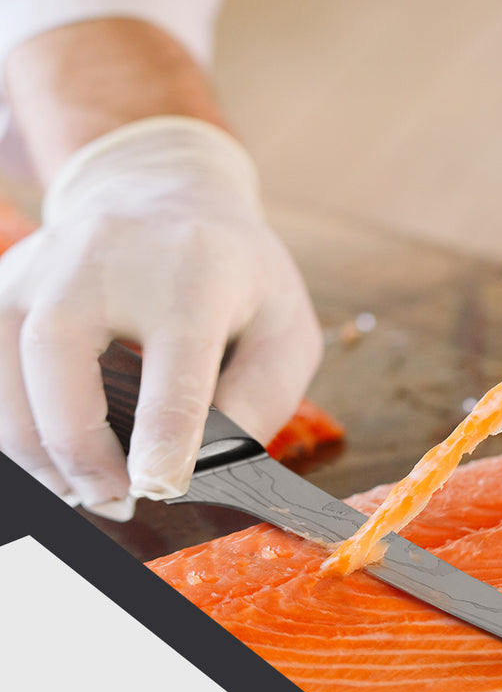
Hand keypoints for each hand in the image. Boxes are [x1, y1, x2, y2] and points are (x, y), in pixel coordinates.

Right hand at [0, 116, 321, 517]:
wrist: (166, 191)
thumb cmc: (236, 276)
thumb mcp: (284, 326)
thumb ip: (262, 397)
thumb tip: (202, 468)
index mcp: (195, 267)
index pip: (174, 353)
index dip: (164, 430)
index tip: (158, 485)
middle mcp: (105, 255)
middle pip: (58, 354)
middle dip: (79, 450)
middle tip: (117, 501)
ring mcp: (41, 265)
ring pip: (4, 373)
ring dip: (36, 451)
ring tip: (83, 488)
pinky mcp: (3, 284)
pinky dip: (13, 427)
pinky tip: (52, 453)